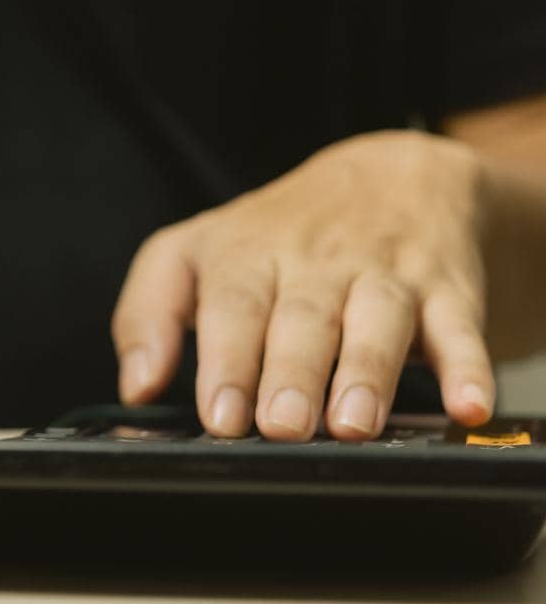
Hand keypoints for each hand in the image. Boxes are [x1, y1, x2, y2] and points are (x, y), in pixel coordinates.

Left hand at [111, 130, 493, 440]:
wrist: (388, 176)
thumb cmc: (275, 237)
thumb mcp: (192, 254)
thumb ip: (147, 314)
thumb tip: (134, 385)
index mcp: (246, 253)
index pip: (231, 306)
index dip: (225, 361)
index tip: (219, 416)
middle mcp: (314, 261)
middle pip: (301, 318)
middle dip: (290, 374)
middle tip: (280, 427)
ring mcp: (383, 273)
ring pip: (376, 320)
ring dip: (366, 372)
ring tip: (351, 423)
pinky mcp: (447, 291)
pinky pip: (460, 328)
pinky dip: (469, 367)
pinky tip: (467, 405)